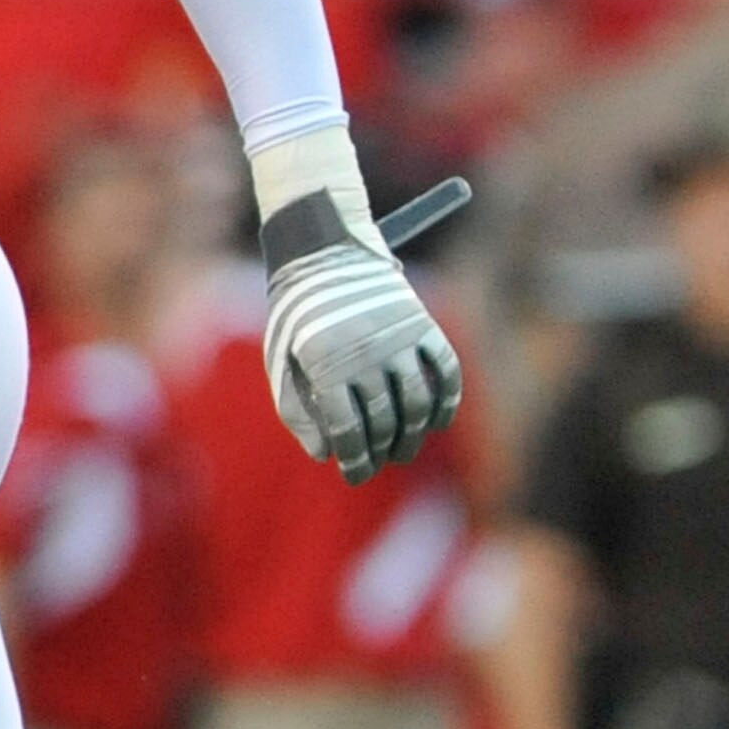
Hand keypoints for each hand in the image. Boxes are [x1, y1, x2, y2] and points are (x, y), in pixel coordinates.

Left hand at [263, 228, 461, 481]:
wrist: (324, 253)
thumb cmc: (297, 315)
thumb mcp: (281, 361)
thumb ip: (298, 409)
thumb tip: (324, 454)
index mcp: (325, 363)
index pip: (347, 427)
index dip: (353, 458)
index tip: (353, 475)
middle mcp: (367, 353)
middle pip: (384, 421)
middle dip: (381, 451)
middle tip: (377, 465)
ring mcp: (399, 338)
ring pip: (417, 403)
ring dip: (413, 435)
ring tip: (402, 451)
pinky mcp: (423, 324)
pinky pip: (445, 371)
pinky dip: (447, 400)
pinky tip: (437, 422)